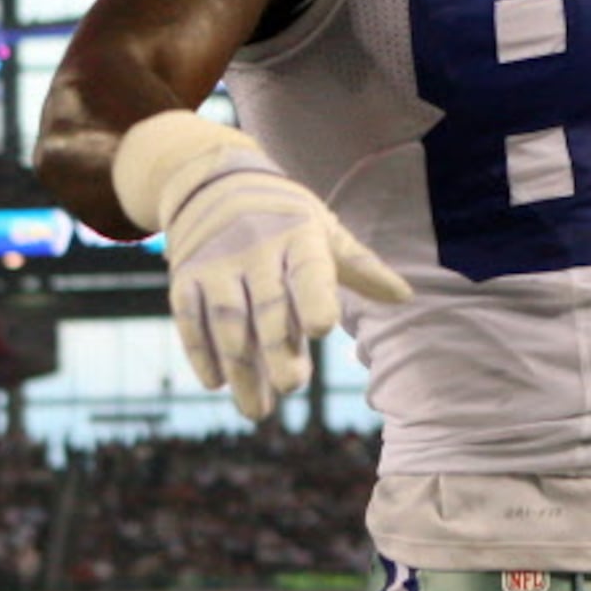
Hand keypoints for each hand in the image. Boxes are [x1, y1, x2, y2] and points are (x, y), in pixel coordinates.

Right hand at [115, 112, 411, 420]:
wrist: (212, 180)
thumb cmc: (284, 215)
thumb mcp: (324, 230)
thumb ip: (361, 267)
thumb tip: (406, 297)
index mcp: (297, 237)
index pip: (307, 268)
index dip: (313, 296)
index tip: (321, 328)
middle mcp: (254, 249)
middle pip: (266, 305)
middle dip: (276, 347)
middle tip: (292, 388)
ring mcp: (215, 264)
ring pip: (227, 321)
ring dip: (240, 368)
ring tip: (257, 410)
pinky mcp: (185, 278)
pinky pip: (189, 319)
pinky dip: (199, 352)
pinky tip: (215, 383)